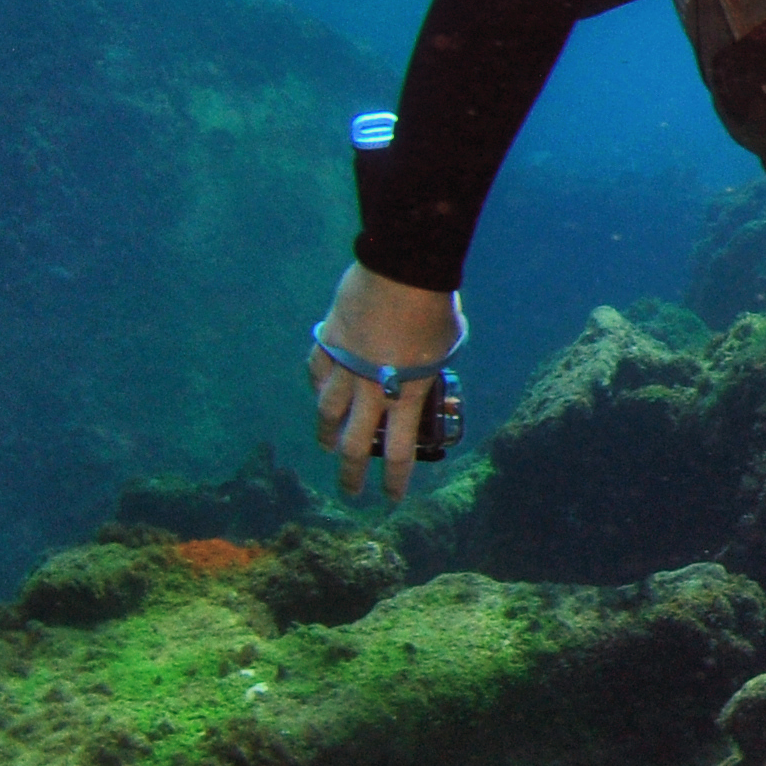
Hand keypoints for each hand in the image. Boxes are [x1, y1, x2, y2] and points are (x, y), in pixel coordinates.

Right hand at [310, 260, 458, 502]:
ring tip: (327, 445)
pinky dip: (317, 386)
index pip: (398, 451)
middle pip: (354, 445)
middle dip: (350, 474)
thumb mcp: (448, 342)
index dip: (393, 481)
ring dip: (327, 435)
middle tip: (350, 491)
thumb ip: (435, 361)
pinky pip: (317, 372)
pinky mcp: (328, 342)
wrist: (403, 267)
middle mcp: (372, 387)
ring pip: (327, 413)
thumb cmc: (435, 304)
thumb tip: (430, 364)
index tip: (389, 499)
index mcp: (407, 392)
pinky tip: (319, 392)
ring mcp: (345, 365)